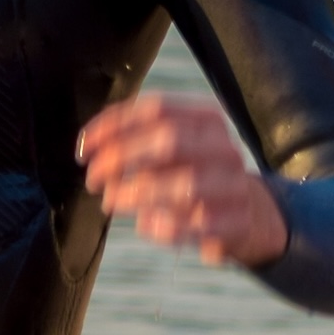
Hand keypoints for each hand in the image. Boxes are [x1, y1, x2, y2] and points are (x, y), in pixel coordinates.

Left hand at [76, 93, 287, 268]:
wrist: (249, 213)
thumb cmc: (191, 174)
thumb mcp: (168, 150)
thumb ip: (132, 140)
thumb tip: (90, 148)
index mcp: (205, 118)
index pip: (156, 108)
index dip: (113, 125)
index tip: (84, 149)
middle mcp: (224, 146)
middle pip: (168, 139)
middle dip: (121, 158)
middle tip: (93, 179)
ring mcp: (236, 183)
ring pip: (186, 183)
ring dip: (137, 193)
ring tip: (111, 202)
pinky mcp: (240, 221)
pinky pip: (198, 223)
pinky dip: (164, 226)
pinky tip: (145, 225)